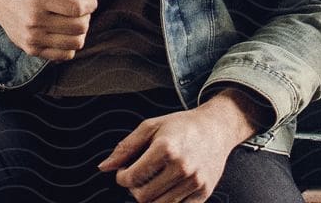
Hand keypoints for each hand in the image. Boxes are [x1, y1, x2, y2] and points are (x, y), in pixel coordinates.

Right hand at [0, 0, 96, 60]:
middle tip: (82, 8)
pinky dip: (71, 45)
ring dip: (82, 31)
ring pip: (75, 43)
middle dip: (87, 16)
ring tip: (75, 19)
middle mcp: (34, 20)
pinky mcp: (32, 49)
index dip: (91, 3)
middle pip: (79, 26)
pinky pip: (64, 55)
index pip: (76, 7)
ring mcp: (32, 37)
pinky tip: (66, 31)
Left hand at [96, 105, 249, 202]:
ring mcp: (195, 181)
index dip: (122, 177)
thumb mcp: (151, 126)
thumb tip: (104, 167)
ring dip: (150, 198)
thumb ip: (126, 147)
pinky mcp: (204, 193)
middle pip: (143, 197)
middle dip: (135, 189)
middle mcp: (182, 166)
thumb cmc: (182, 126)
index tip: (125, 172)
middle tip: (139, 178)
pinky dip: (167, 202)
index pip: (132, 178)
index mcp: (166, 148)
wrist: (217, 128)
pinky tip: (167, 188)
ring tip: (153, 182)